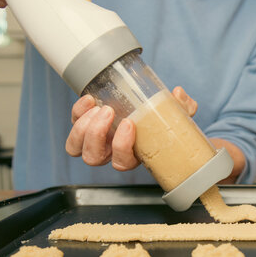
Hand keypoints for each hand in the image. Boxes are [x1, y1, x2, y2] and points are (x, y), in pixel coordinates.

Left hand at [65, 86, 197, 171]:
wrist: (146, 108)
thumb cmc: (162, 119)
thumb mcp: (178, 113)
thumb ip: (182, 106)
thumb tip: (178, 94)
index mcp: (133, 155)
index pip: (122, 162)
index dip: (121, 146)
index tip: (129, 123)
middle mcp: (110, 152)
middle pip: (92, 158)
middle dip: (96, 134)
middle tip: (109, 111)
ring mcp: (95, 140)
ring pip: (76, 147)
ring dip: (83, 127)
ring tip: (98, 107)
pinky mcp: (84, 126)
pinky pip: (73, 125)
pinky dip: (77, 112)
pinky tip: (89, 100)